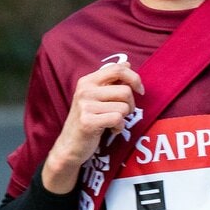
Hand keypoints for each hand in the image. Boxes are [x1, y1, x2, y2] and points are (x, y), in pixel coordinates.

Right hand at [41, 61, 143, 193]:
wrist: (69, 146)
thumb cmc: (87, 120)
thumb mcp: (95, 97)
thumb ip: (110, 81)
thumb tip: (128, 63)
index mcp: (87, 81)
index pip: (118, 69)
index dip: (134, 78)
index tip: (139, 90)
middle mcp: (85, 90)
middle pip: (125, 91)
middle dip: (131, 104)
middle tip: (123, 113)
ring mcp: (85, 106)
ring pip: (124, 107)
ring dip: (124, 118)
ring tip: (112, 122)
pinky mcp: (88, 122)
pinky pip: (118, 119)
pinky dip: (119, 127)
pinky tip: (110, 130)